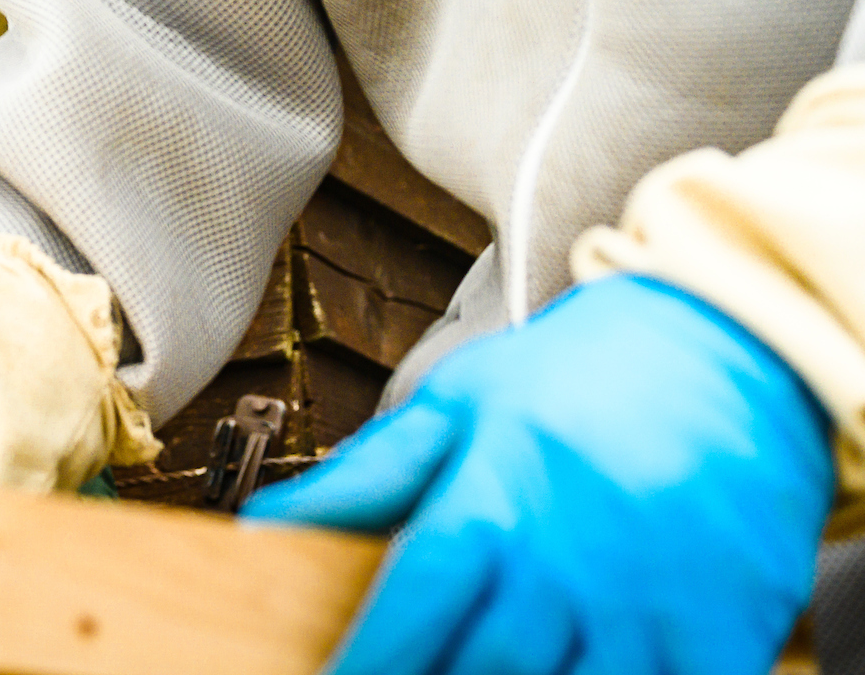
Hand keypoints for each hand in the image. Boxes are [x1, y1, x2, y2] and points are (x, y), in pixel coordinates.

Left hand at [245, 276, 831, 674]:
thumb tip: (259, 528)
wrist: (735, 352)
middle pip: (482, 671)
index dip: (366, 664)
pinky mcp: (722, 643)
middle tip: (396, 673)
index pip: (412, 610)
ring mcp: (652, 613)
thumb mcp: (458, 404)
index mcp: (498, 499)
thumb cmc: (579, 380)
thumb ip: (364, 479)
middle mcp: (573, 564)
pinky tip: (566, 669)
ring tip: (479, 668)